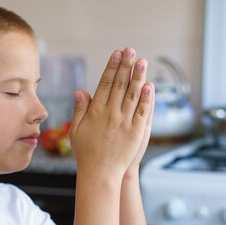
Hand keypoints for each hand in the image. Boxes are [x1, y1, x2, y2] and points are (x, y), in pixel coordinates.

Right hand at [68, 47, 152, 177]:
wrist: (100, 174)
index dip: (112, 67)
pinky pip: (142, 112)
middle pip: (120, 85)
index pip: (105, 84)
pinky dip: (146, 98)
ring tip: (142, 61)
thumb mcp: (76, 130)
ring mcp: (124, 122)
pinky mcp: (136, 132)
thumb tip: (79, 90)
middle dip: (126, 66)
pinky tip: (149, 86)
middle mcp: (110, 114)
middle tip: (131, 50)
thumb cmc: (86, 153)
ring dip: (138, 77)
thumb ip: (80, 109)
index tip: (117, 54)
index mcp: (95, 112)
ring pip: (133, 95)